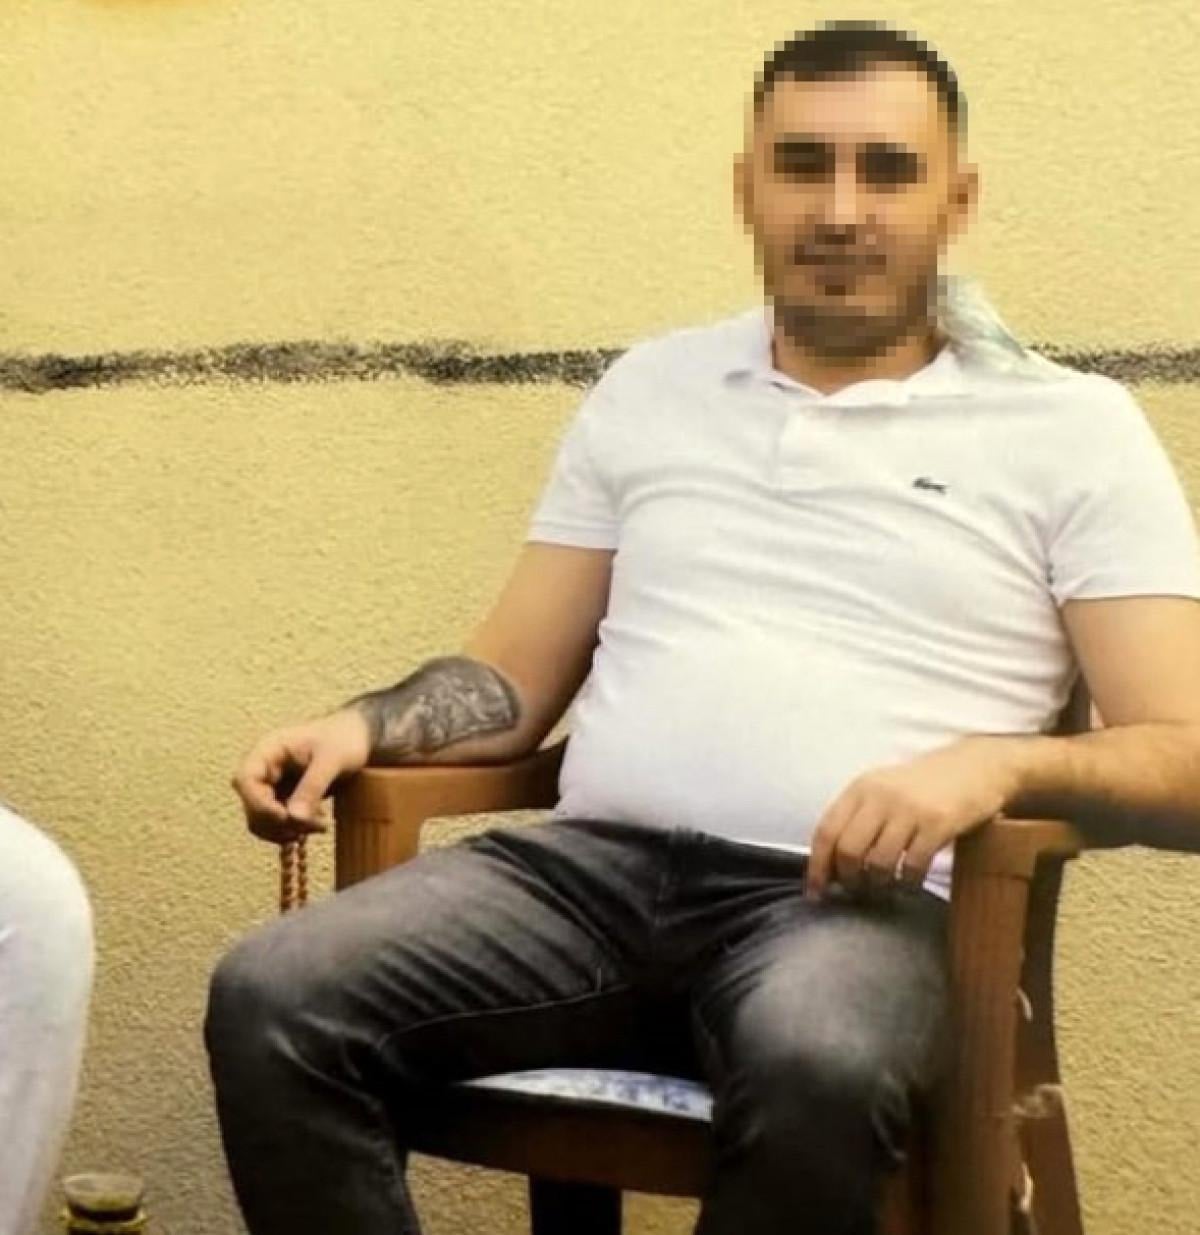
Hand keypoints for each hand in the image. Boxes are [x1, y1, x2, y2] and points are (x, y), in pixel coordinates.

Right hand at [230, 708, 371, 843]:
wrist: (358, 737)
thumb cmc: (344, 738)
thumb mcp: (332, 759)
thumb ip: (312, 786)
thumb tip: (292, 818)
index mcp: (268, 750)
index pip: (245, 781)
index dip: (259, 804)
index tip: (286, 817)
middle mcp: (264, 769)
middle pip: (252, 806)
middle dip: (281, 822)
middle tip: (315, 825)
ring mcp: (272, 786)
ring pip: (262, 821)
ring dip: (287, 831)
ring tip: (320, 825)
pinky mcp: (283, 800)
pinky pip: (277, 825)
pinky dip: (292, 832)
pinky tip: (315, 827)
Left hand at [804, 736, 1021, 900]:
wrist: (975, 766)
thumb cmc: (924, 786)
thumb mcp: (883, 791)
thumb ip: (857, 820)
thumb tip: (830, 867)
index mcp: (860, 789)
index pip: (826, 831)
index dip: (817, 867)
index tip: (815, 892)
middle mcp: (880, 796)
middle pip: (848, 850)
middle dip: (848, 879)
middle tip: (857, 891)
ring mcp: (909, 809)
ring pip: (878, 862)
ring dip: (878, 884)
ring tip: (884, 888)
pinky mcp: (938, 823)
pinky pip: (913, 866)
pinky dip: (908, 883)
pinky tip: (911, 883)